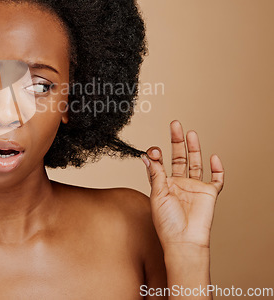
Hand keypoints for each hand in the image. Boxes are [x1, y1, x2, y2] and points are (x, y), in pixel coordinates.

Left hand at [142, 120, 224, 251]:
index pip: (161, 162)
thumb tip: (146, 155)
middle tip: (175, 124)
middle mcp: (179, 183)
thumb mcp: (157, 195)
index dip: (157, 154)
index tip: (154, 150)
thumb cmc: (167, 223)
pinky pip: (216, 179)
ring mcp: (195, 187)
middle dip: (177, 141)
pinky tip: (213, 156)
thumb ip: (155, 174)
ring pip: (196, 163)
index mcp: (164, 183)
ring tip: (190, 133)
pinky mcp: (209, 193)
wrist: (184, 241)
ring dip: (194, 148)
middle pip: (179, 157)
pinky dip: (217, 168)